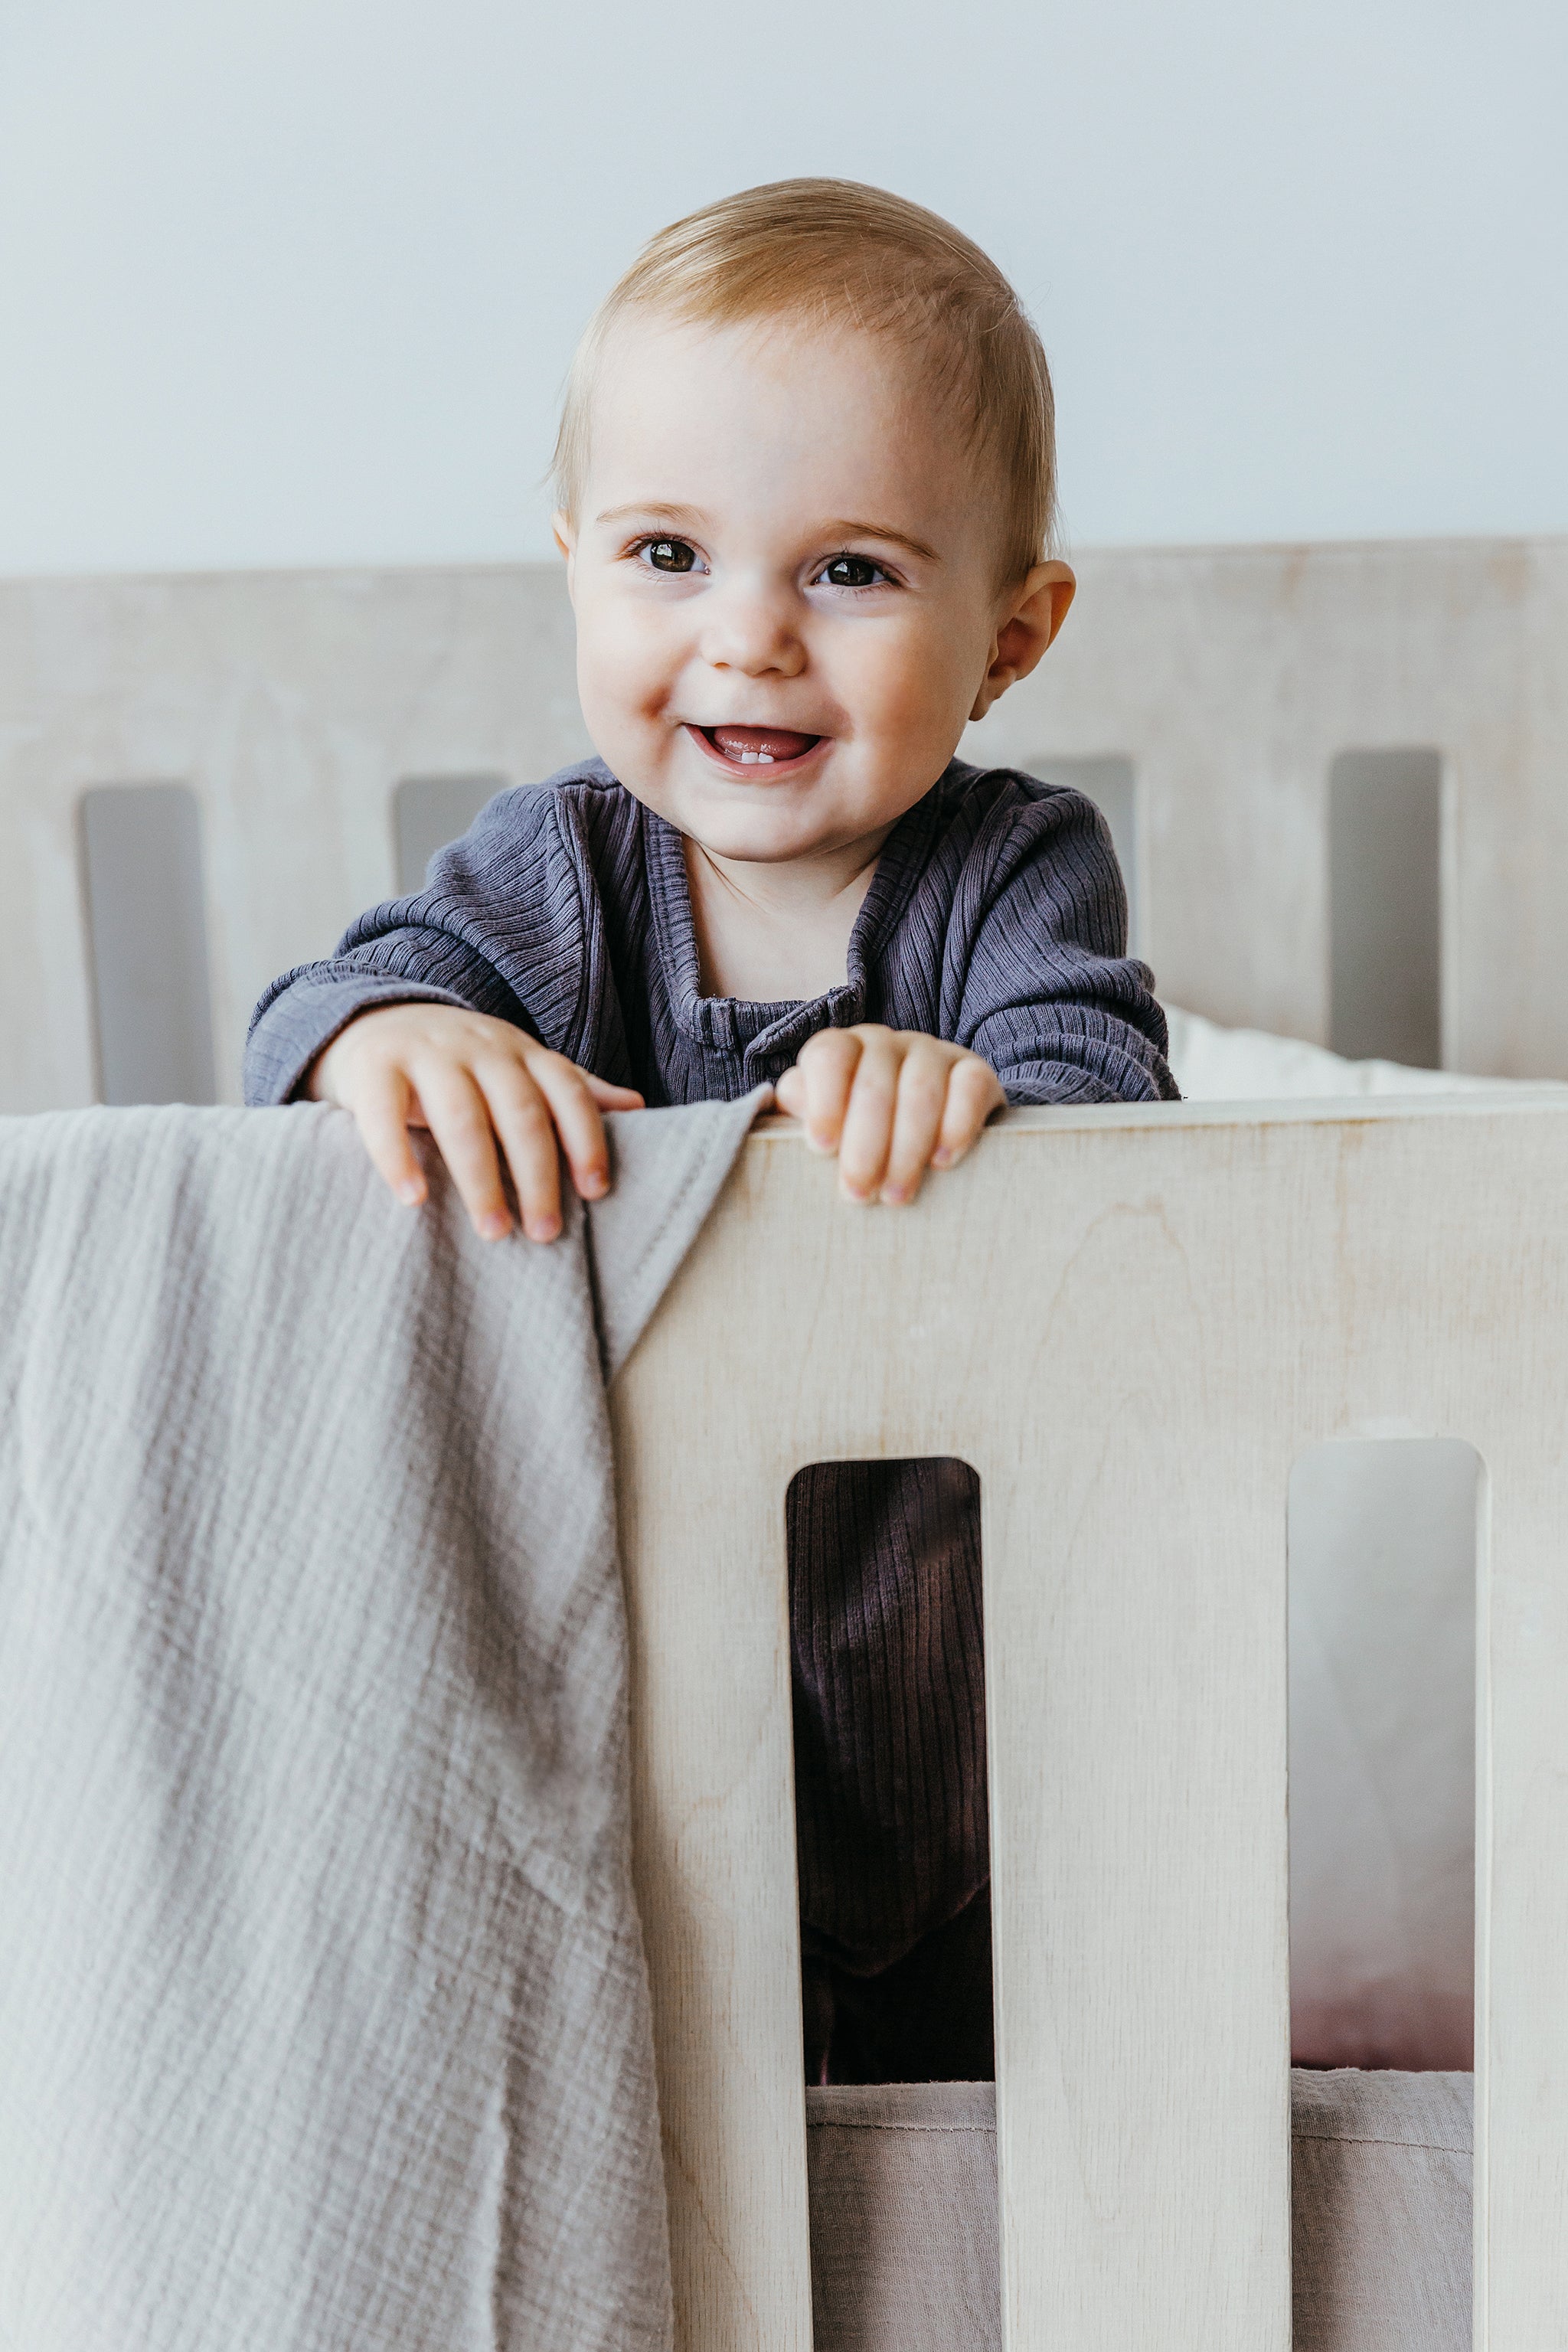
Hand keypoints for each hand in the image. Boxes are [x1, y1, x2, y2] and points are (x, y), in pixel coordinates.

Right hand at [308, 1004, 643, 1240]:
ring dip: (480, 1178)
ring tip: (493, 1230)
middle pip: (519, 1111)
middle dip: (537, 1174)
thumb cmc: (461, 1063)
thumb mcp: (519, 1068)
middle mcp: (480, 1048)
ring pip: (461, 1117)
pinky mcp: (374, 1067)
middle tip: (545, 1231)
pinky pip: (384, 1116)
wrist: (374, 1020)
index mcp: (522, 1053)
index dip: (585, 1140)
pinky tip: (414, 1199)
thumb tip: (637, 1107)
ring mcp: (426, 1053)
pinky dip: (398, 1158)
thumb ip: (571, 1090)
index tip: (595, 1191)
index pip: (566, 1092)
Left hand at [774, 1026, 1003, 1204]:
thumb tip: (788, 1105)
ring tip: (896, 1195)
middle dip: (865, 1145)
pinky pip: (969, 1087)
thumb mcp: (822, 1121)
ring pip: (921, 1090)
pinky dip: (957, 1125)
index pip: (829, 1056)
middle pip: (875, 1085)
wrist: (925, 1128)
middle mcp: (886, 1043)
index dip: (824, 1099)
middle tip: (858, 1193)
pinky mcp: (974, 1071)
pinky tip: (942, 1161)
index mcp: (842, 1049)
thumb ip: (799, 1111)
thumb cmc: (856, 1131)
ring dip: (907, 1148)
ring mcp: (933, 1052)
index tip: (821, 1147)